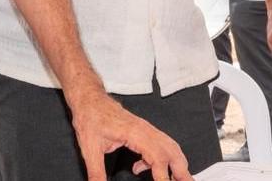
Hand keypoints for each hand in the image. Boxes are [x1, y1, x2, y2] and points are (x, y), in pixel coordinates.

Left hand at [68, 91, 190, 180]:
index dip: (163, 175)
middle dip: (181, 171)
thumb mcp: (90, 149)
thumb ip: (97, 172)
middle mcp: (145, 130)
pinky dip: (163, 159)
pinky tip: (147, 170)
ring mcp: (146, 129)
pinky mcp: (143, 130)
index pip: (157, 157)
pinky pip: (161, 145)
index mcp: (135, 133)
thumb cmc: (90, 118)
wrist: (89, 100)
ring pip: (170, 147)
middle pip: (171, 151)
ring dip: (177, 164)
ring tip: (181, 179)